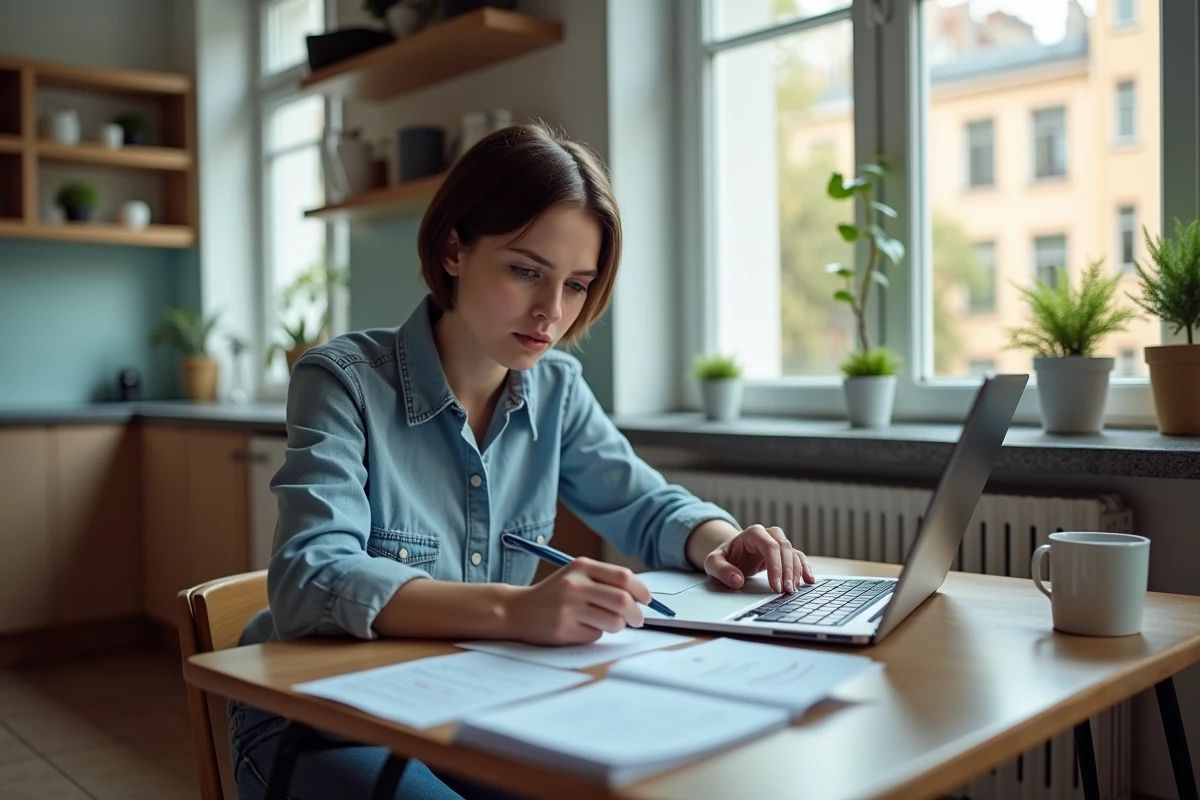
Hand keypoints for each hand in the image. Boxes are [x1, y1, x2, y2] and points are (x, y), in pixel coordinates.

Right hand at [503, 558, 651, 644]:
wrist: (517, 610)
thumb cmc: (554, 594)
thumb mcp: (576, 576)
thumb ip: (605, 581)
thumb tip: (641, 596)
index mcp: (581, 566)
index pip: (623, 577)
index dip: (641, 590)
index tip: (647, 600)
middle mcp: (574, 584)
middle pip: (622, 600)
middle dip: (637, 613)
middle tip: (638, 620)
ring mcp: (568, 608)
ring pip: (613, 621)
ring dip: (618, 626)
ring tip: (607, 624)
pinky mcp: (563, 629)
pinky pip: (596, 635)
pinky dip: (597, 634)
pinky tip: (583, 628)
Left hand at [704, 524, 814, 592]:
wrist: (731, 555)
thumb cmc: (724, 558)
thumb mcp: (713, 563)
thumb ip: (721, 570)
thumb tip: (736, 580)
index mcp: (752, 533)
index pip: (769, 546)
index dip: (775, 566)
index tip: (774, 586)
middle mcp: (768, 534)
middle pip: (784, 548)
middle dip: (788, 571)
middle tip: (786, 591)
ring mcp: (778, 543)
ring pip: (793, 553)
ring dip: (796, 572)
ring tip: (794, 591)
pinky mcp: (784, 553)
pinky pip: (798, 557)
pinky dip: (804, 568)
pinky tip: (809, 581)